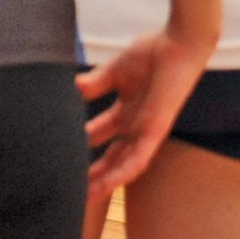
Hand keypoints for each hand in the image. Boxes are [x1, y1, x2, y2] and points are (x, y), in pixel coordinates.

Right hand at [76, 26, 212, 193]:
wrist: (178, 43)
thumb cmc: (153, 53)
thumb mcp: (114, 71)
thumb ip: (95, 84)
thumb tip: (71, 88)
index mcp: (128, 110)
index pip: (101, 134)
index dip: (82, 145)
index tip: (61, 155)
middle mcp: (136, 124)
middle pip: (111, 155)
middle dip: (93, 171)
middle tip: (70, 187)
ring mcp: (146, 130)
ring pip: (124, 164)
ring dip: (105, 180)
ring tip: (84, 196)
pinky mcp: (156, 131)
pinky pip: (139, 159)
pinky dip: (122, 172)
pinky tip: (106, 184)